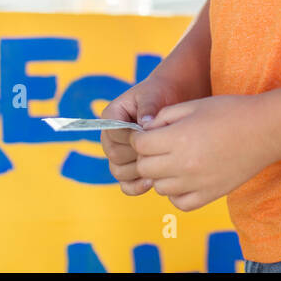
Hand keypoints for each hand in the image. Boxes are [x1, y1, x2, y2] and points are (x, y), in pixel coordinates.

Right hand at [101, 70, 198, 196]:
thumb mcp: (154, 94)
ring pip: (118, 171)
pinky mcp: (129, 166)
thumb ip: (148, 107)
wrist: (170, 100)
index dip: (133, 137)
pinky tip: (151, 182)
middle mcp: (110, 137)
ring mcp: (118, 153)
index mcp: (111, 116)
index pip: (114, 133)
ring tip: (158, 166)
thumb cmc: (160, 93)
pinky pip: (125, 184)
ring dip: (138, 171)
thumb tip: (145, 124)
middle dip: (138, 155)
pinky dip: (135, 186)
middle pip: (115, 155)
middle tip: (159, 152)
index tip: (152, 134)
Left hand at [131, 94, 277, 211]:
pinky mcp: (210, 194)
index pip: (140, 145)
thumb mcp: (194, 104)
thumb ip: (164, 116)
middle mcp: (184, 164)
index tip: (147, 134)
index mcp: (178, 138)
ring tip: (174, 161)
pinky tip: (185, 178)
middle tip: (159, 147)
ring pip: (159, 187)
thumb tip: (146, 131)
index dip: (139, 137)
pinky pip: (179, 203)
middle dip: (146, 156)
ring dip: (161, 175)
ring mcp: (197, 183)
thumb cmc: (230, 112)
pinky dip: (176, 193)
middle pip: (145, 168)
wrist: (265, 130)